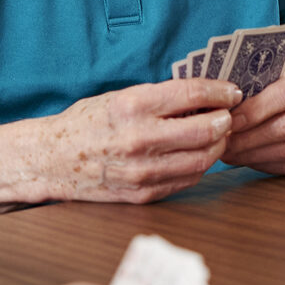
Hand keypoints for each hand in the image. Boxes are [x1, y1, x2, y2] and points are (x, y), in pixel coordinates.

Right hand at [45, 80, 240, 203]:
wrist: (53, 160)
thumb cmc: (87, 123)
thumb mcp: (119, 97)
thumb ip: (160, 98)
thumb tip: (204, 96)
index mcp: (132, 106)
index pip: (193, 95)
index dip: (221, 91)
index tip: (231, 91)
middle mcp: (139, 139)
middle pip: (206, 130)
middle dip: (226, 120)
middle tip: (228, 114)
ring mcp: (142, 170)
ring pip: (203, 159)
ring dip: (218, 145)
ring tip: (218, 134)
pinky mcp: (144, 193)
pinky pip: (187, 179)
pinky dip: (200, 165)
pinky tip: (198, 153)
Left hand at [220, 62, 284, 174]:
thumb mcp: (283, 75)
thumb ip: (260, 87)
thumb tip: (223, 106)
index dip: (256, 110)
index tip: (231, 121)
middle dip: (250, 138)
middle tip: (224, 143)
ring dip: (256, 155)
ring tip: (232, 154)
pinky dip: (270, 166)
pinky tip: (251, 161)